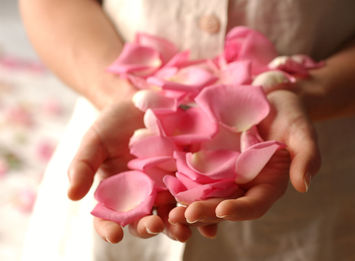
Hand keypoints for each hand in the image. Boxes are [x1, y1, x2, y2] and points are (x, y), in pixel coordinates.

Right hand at [67, 101, 190, 242]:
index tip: (114, 235)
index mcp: (117, 194)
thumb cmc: (113, 123)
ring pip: (173, 213)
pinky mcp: (190, 175)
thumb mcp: (94, 140)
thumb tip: (71, 196)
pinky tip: (209, 217)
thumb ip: (82, 165)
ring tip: (183, 230)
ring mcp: (168, 187)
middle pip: (145, 220)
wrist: (142, 103)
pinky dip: (203, 207)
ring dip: (178, 224)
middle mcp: (143, 196)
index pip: (109, 218)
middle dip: (149, 227)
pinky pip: (196, 195)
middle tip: (154, 226)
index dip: (109, 228)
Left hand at [168, 89, 320, 237]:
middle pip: (225, 205)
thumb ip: (307, 158)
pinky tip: (166, 185)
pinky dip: (182, 183)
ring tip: (169, 211)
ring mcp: (227, 174)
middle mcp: (245, 185)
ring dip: (188, 204)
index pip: (254, 205)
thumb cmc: (292, 116)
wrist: (272, 99)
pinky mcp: (212, 161)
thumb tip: (303, 186)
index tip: (223, 210)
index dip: (240, 210)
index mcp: (269, 185)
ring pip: (207, 195)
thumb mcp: (303, 134)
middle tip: (182, 216)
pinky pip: (196, 175)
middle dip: (205, 213)